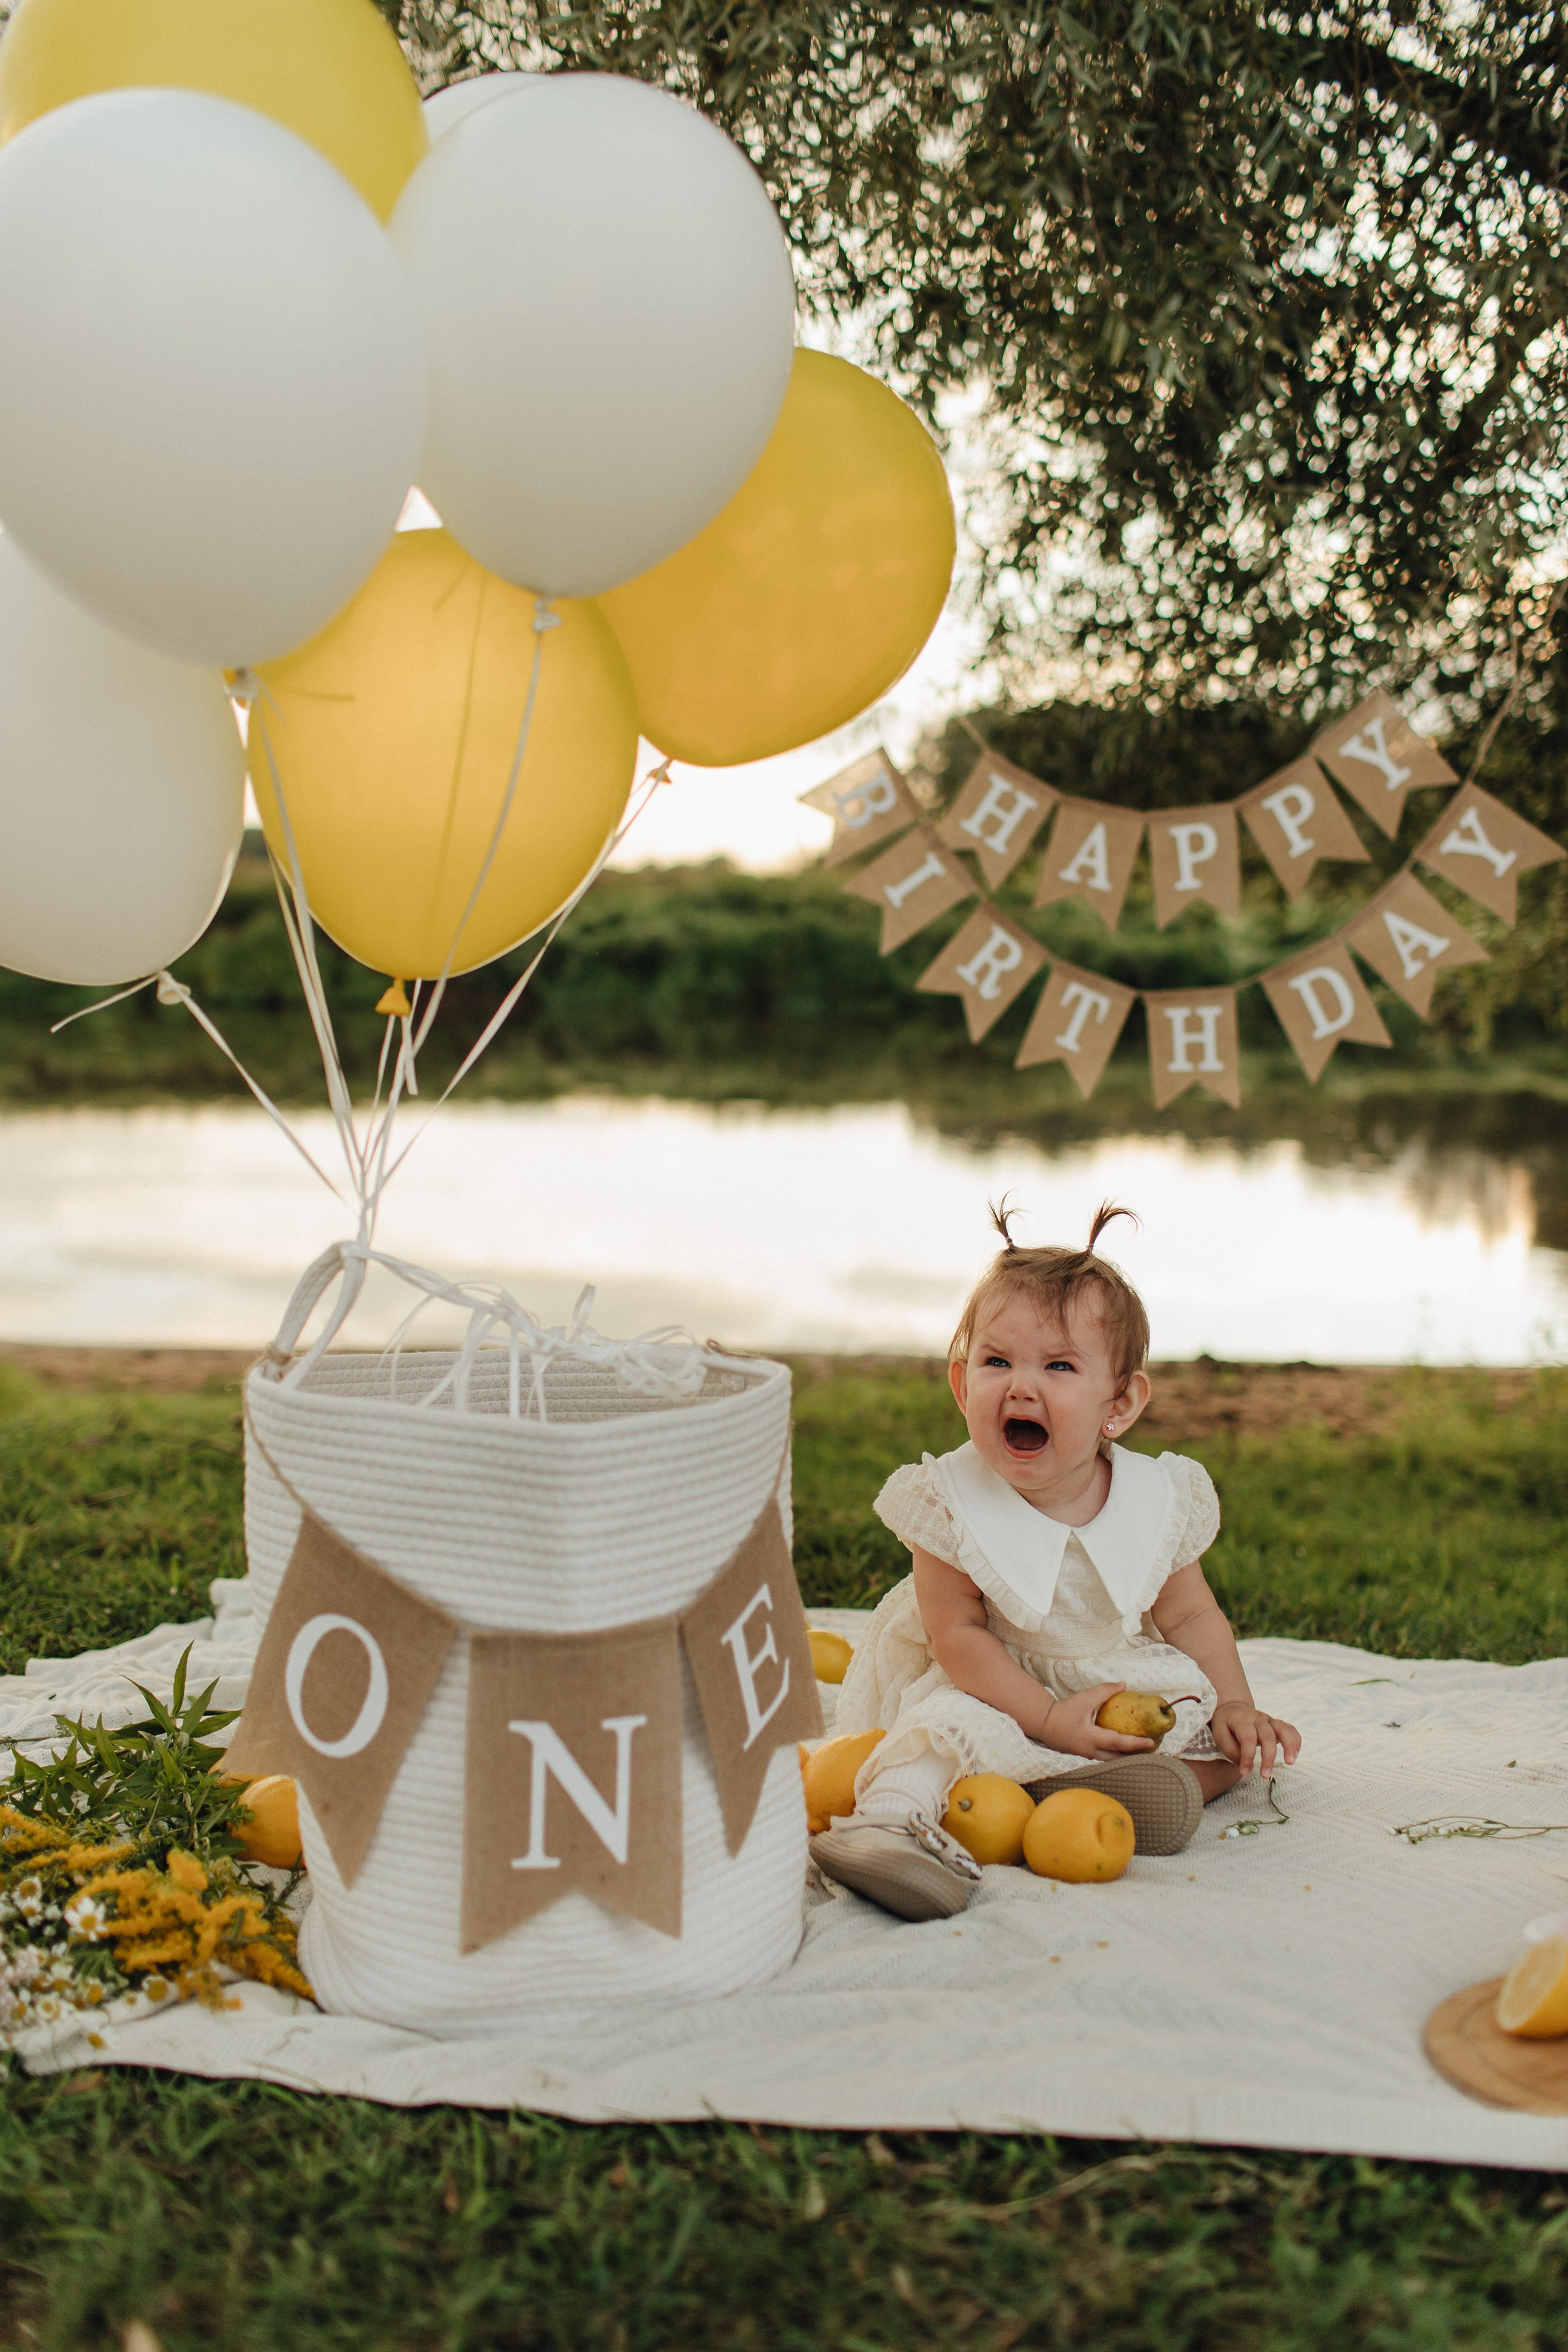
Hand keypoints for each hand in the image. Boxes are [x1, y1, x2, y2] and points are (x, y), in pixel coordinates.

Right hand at [1037, 1682, 1160, 1760]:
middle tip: (1151, 1749)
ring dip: (1126, 1756)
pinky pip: (1105, 1757)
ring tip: (1141, 1750)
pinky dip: (1116, 1754)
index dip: (1135, 1743)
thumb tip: (1123, 1685)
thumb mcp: (1084, 1699)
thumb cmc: (1063, 1711)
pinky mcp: (1085, 1754)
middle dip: (1135, 1755)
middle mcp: (1091, 1751)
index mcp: (1091, 1738)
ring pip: (1111, 1760)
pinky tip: (1123, 1748)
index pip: (1118, 1743)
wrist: (1043, 1723)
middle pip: (1118, 1758)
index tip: (1150, 1741)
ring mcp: (1087, 1755)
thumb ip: (1103, 1691)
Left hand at [1210, 1701, 1299, 1773]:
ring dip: (1289, 1746)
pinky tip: (1294, 1756)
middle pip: (1267, 1736)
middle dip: (1268, 1757)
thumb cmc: (1226, 1725)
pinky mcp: (1277, 1724)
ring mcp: (1269, 1720)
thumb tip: (1245, 1763)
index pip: (1248, 1738)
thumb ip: (1230, 1749)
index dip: (1247, 1756)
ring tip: (1290, 1762)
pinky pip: (1290, 1730)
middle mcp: (1258, 1718)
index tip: (1244, 1772)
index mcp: (1242, 1719)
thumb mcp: (1219, 1733)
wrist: (1233, 1709)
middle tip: (1265, 1775)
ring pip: (1284, 1729)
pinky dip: (1295, 1741)